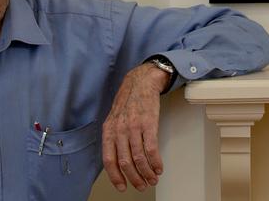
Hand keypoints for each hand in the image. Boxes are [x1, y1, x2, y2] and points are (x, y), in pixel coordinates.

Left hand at [102, 63, 169, 191]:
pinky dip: (156, 162)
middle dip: (135, 178)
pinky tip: (159, 167)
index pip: (109, 160)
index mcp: (109, 130)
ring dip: (147, 173)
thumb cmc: (128, 101)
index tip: (122, 186)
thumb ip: (114, 138)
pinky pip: (151, 149)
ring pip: (139, 158)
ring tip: (152, 179)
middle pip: (125, 162)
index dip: (115, 176)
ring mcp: (134, 126)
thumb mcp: (114, 119)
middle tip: (142, 185)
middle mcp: (120, 129)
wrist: (141, 82)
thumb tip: (118, 162)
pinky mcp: (149, 123)